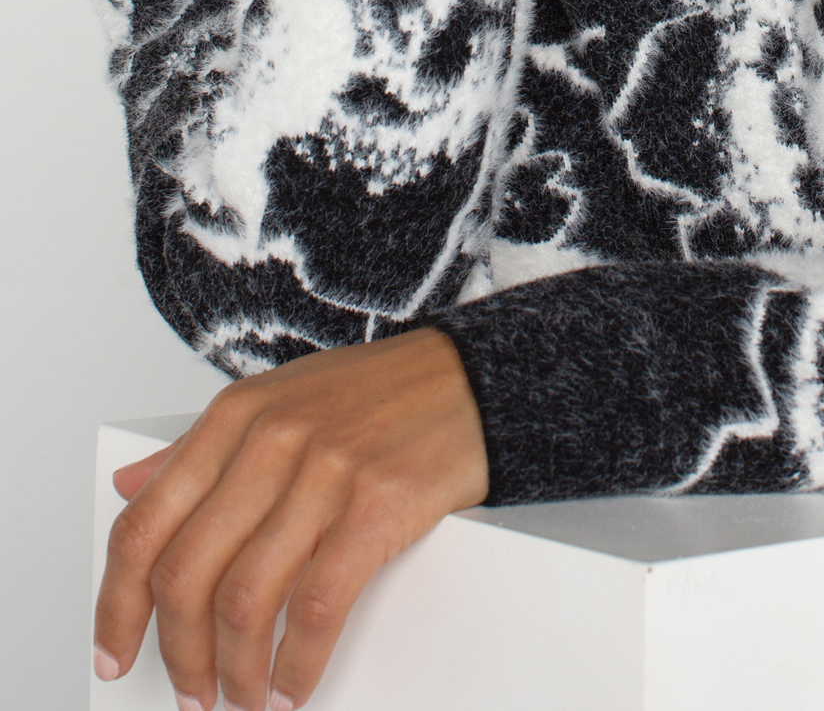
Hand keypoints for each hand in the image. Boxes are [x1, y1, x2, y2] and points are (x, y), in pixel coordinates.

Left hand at [94, 328, 488, 710]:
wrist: (477, 378)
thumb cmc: (378, 393)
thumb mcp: (278, 399)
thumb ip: (200, 447)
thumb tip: (129, 486)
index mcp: (235, 416)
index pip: (144, 524)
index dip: (117, 604)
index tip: (113, 654)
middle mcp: (271, 440)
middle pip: (187, 573)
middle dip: (180, 655)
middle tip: (191, 694)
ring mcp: (325, 472)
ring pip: (244, 601)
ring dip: (235, 673)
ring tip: (241, 700)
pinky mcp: (378, 506)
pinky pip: (317, 608)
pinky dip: (296, 667)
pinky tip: (292, 689)